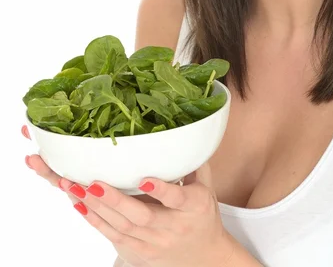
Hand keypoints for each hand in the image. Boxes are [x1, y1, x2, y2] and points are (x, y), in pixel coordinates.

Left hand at [57, 161, 233, 266]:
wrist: (204, 257)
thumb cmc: (202, 216)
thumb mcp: (205, 187)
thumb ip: (194, 162)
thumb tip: (185, 130)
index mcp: (193, 208)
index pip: (177, 199)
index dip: (160, 189)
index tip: (144, 178)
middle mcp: (172, 228)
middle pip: (141, 216)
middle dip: (114, 199)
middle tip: (93, 183)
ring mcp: (154, 244)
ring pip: (121, 227)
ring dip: (96, 207)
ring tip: (75, 188)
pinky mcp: (138, 253)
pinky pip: (113, 237)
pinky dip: (95, 221)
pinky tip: (80, 205)